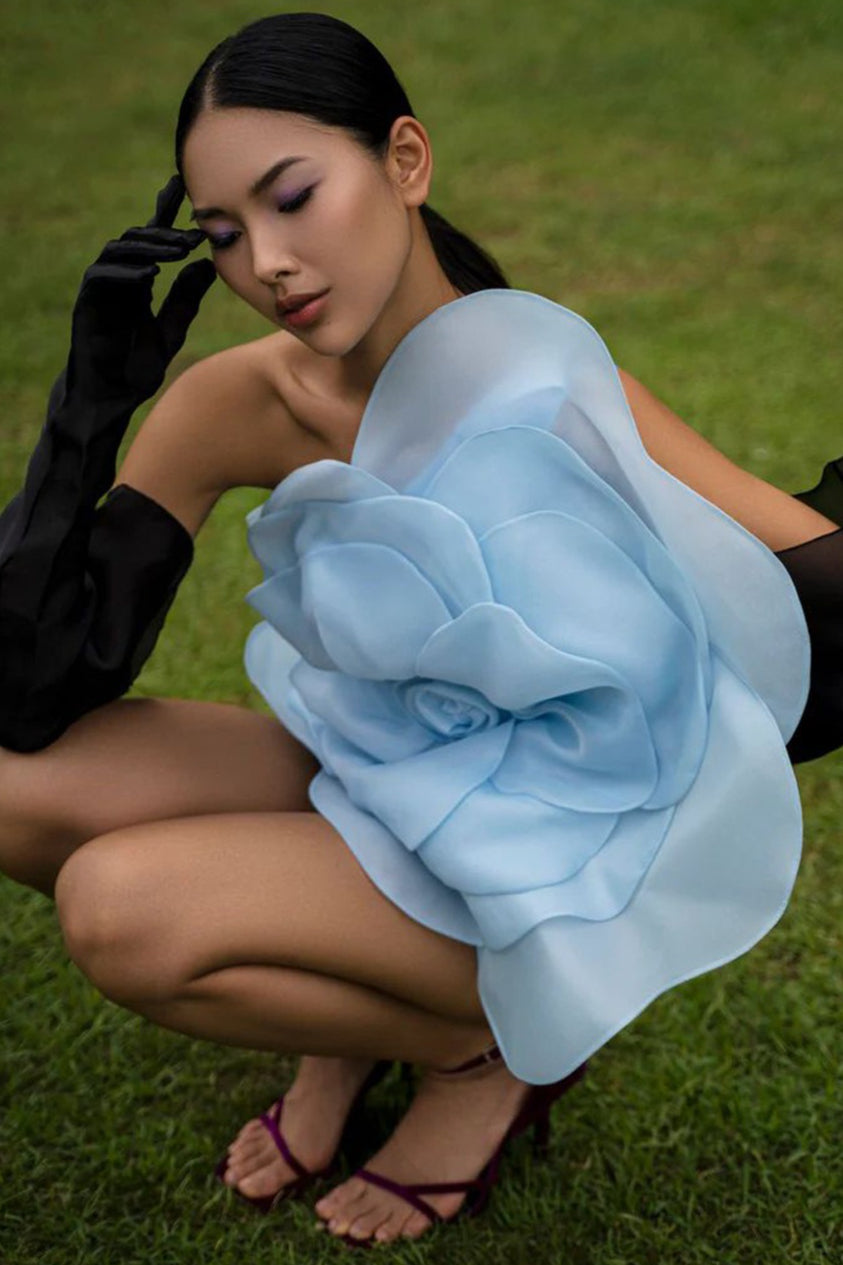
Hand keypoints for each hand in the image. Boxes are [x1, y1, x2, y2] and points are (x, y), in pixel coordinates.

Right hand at [58, 174, 216, 413]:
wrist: (112, 396)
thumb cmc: (137, 367)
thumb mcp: (171, 329)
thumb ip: (186, 298)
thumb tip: (207, 265)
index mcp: (137, 281)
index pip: (151, 239)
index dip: (163, 211)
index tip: (182, 186)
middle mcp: (117, 279)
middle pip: (136, 240)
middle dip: (164, 233)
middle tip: (193, 234)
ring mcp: (100, 291)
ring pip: (119, 253)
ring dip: (149, 249)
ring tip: (177, 250)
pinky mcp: (87, 305)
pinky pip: (101, 279)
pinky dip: (126, 274)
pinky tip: (150, 275)